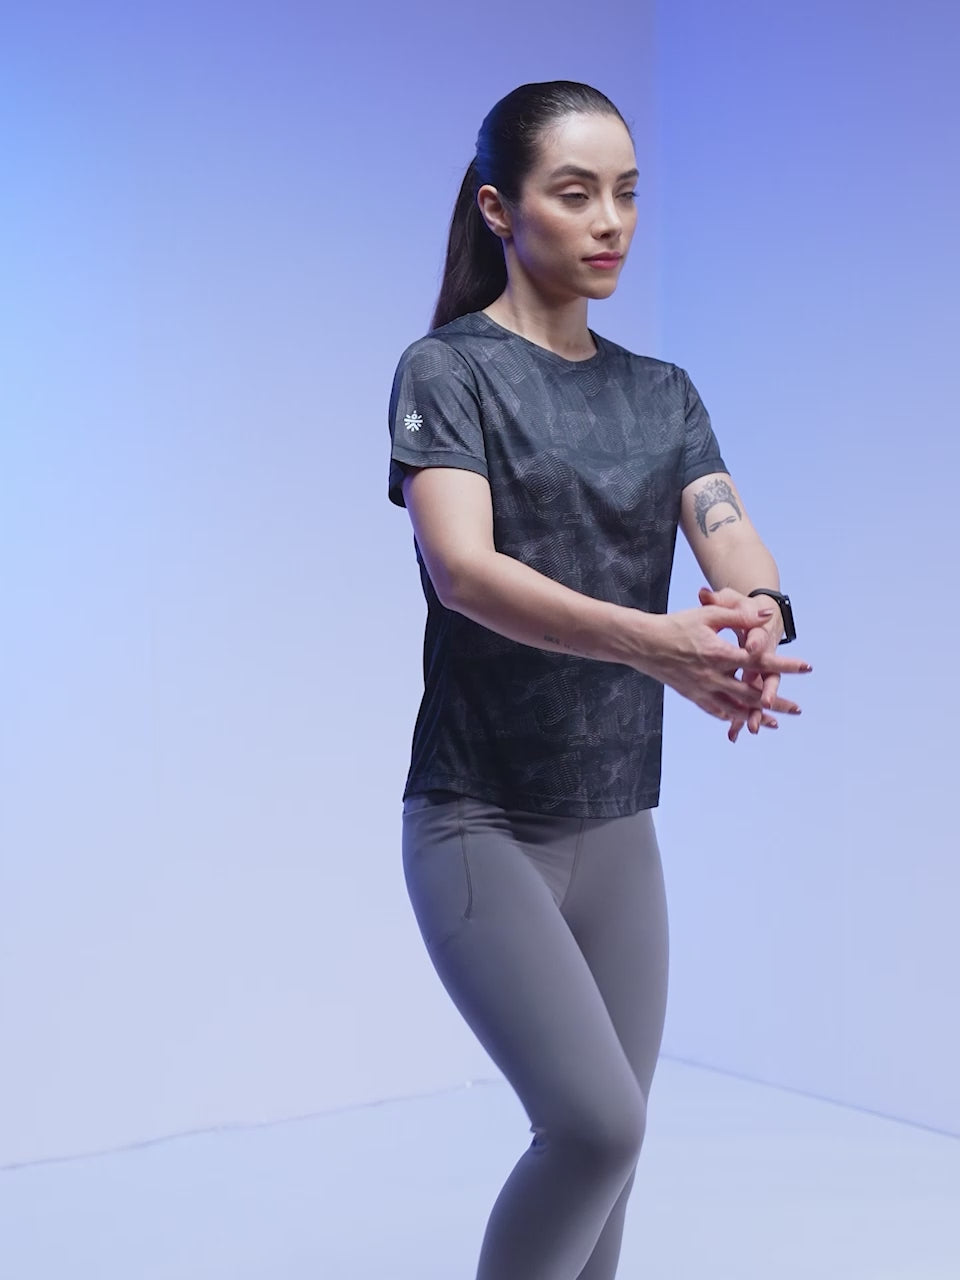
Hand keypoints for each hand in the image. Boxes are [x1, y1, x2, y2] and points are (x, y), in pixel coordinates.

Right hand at [637, 594, 811, 725]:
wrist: (643, 643)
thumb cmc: (676, 625)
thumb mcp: (708, 614)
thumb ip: (738, 615)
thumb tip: (765, 615)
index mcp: (720, 653)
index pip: (760, 661)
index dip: (784, 665)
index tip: (806, 667)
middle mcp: (714, 676)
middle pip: (752, 694)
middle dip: (777, 702)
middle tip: (798, 709)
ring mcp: (702, 689)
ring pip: (735, 707)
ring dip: (756, 715)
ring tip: (775, 722)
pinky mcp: (692, 695)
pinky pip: (715, 710)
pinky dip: (731, 715)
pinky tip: (741, 718)